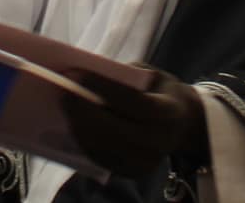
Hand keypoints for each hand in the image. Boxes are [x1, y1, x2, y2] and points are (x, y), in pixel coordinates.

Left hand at [61, 69, 207, 179]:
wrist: (181, 124)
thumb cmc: (158, 92)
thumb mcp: (150, 75)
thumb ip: (123, 76)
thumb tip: (84, 72)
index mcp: (168, 113)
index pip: (133, 101)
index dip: (103, 88)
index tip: (76, 72)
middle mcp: (160, 142)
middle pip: (115, 130)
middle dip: (84, 111)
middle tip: (63, 91)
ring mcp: (146, 162)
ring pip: (104, 147)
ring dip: (79, 127)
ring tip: (63, 106)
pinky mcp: (132, 173)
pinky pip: (101, 159)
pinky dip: (83, 141)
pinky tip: (72, 124)